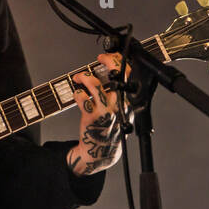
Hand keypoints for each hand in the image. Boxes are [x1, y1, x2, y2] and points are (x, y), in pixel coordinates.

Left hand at [66, 52, 128, 176]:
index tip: (108, 57)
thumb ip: (119, 94)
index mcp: (130, 102)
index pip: (130, 75)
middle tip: (100, 58)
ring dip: (84, 77)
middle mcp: (120, 104)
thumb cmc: (110, 128)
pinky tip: (78, 95)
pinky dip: (77, 93)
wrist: (102, 151)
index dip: (119, 61)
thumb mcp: (122, 111)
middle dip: (108, 61)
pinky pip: (82, 98)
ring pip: (95, 84)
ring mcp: (106, 110)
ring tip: (79, 77)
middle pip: (117, 75)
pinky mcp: (92, 117)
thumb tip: (108, 72)